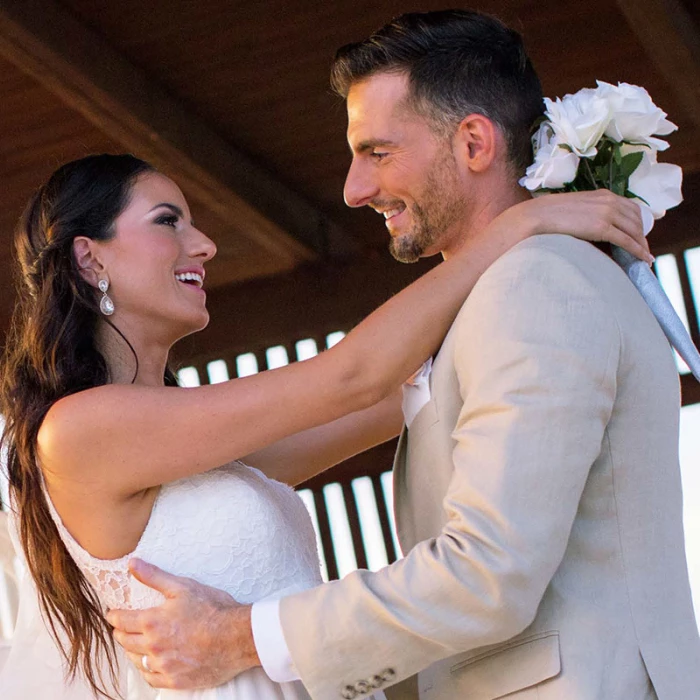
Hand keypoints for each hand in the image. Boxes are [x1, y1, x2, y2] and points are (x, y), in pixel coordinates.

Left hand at [106, 558, 259, 689]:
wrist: (236, 637)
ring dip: (132, 650)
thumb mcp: (183, 587)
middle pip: (125, 641)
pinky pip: (151, 678)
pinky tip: (150, 663)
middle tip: (121, 627)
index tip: (113, 614)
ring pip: (135, 661)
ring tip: (134, 644)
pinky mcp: (175, 680)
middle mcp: (153, 647)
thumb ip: (154, 576)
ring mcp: (163, 666)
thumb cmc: (212, 609)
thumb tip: (133, 564)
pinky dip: (146, 669)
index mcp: (152, 622)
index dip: (114, 616)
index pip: (121, 620)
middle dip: (120, 632)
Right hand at [501, 190, 653, 263]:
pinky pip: (627, 241)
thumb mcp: (575, 209)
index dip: (639, 224)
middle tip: (643, 250)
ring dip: (642, 245)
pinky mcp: (602, 227)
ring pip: (635, 231)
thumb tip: (592, 228)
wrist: (537, 216)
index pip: (631, 208)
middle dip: (643, 236)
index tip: (639, 236)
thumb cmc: (549, 215)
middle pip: (637, 220)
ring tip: (644, 258)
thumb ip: (589, 214)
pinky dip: (638, 250)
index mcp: (603, 195)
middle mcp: (609, 201)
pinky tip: (642, 259)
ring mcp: (607, 213)